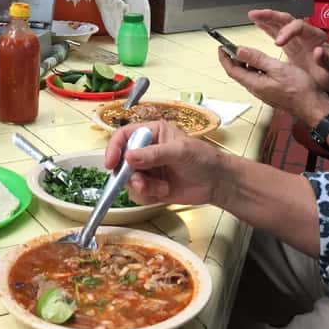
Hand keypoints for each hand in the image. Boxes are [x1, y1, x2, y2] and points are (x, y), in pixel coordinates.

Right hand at [104, 122, 223, 205]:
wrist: (217, 182)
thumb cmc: (203, 158)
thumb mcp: (179, 151)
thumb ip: (154, 154)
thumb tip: (129, 157)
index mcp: (151, 133)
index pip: (123, 136)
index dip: (113, 148)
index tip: (111, 163)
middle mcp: (145, 150)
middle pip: (121, 162)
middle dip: (130, 174)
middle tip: (141, 181)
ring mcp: (147, 170)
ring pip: (127, 181)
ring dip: (142, 187)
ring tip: (161, 187)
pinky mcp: (151, 187)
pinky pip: (137, 194)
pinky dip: (148, 196)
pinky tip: (164, 191)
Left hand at [218, 45, 328, 126]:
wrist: (313, 106)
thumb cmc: (299, 89)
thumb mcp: (277, 68)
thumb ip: (257, 59)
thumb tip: (239, 50)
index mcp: (254, 83)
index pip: (232, 70)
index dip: (225, 58)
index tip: (221, 47)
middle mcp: (256, 89)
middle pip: (238, 73)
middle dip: (232, 59)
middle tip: (231, 46)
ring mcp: (263, 92)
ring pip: (248, 75)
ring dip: (244, 63)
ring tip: (246, 51)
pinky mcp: (270, 92)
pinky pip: (257, 78)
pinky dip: (254, 68)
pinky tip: (261, 62)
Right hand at [248, 9, 328, 94]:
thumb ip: (327, 61)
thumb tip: (319, 52)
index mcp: (315, 37)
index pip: (299, 27)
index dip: (287, 32)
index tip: (278, 42)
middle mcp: (305, 34)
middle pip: (287, 19)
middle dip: (272, 16)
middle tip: (257, 15)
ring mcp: (296, 39)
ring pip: (280, 23)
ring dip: (266, 18)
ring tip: (253, 15)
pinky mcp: (290, 44)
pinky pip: (277, 31)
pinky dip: (267, 26)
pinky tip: (257, 23)